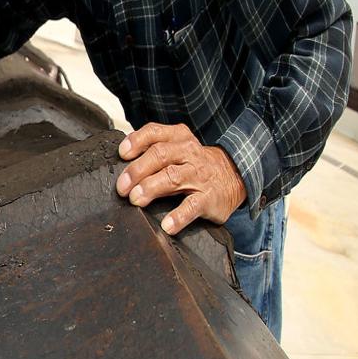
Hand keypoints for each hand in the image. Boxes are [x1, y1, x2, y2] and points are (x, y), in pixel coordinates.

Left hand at [116, 122, 245, 234]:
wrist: (236, 176)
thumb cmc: (196, 164)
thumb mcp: (179, 150)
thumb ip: (154, 151)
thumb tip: (121, 164)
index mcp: (179, 138)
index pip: (155, 133)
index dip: (137, 141)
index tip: (122, 154)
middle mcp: (189, 154)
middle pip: (160, 155)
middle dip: (137, 170)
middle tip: (122, 187)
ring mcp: (200, 176)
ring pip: (173, 177)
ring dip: (151, 188)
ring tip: (136, 199)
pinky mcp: (209, 198)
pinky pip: (192, 206)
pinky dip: (179, 216)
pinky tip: (167, 225)